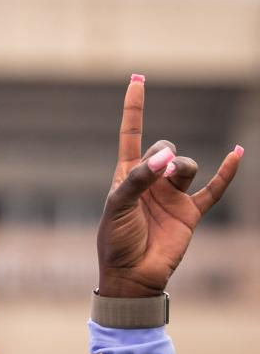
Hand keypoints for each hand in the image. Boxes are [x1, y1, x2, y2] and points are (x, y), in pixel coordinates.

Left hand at [97, 75, 242, 297]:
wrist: (132, 274)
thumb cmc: (116, 240)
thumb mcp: (116, 206)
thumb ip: (137, 179)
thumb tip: (165, 158)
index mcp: (126, 175)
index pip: (132, 134)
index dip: (134, 108)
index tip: (137, 79)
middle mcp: (150, 181)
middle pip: (164, 148)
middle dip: (162, 154)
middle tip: (156, 172)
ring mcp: (172, 195)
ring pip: (186, 165)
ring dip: (181, 168)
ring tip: (171, 181)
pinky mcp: (190, 212)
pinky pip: (214, 189)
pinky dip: (227, 173)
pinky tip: (237, 154)